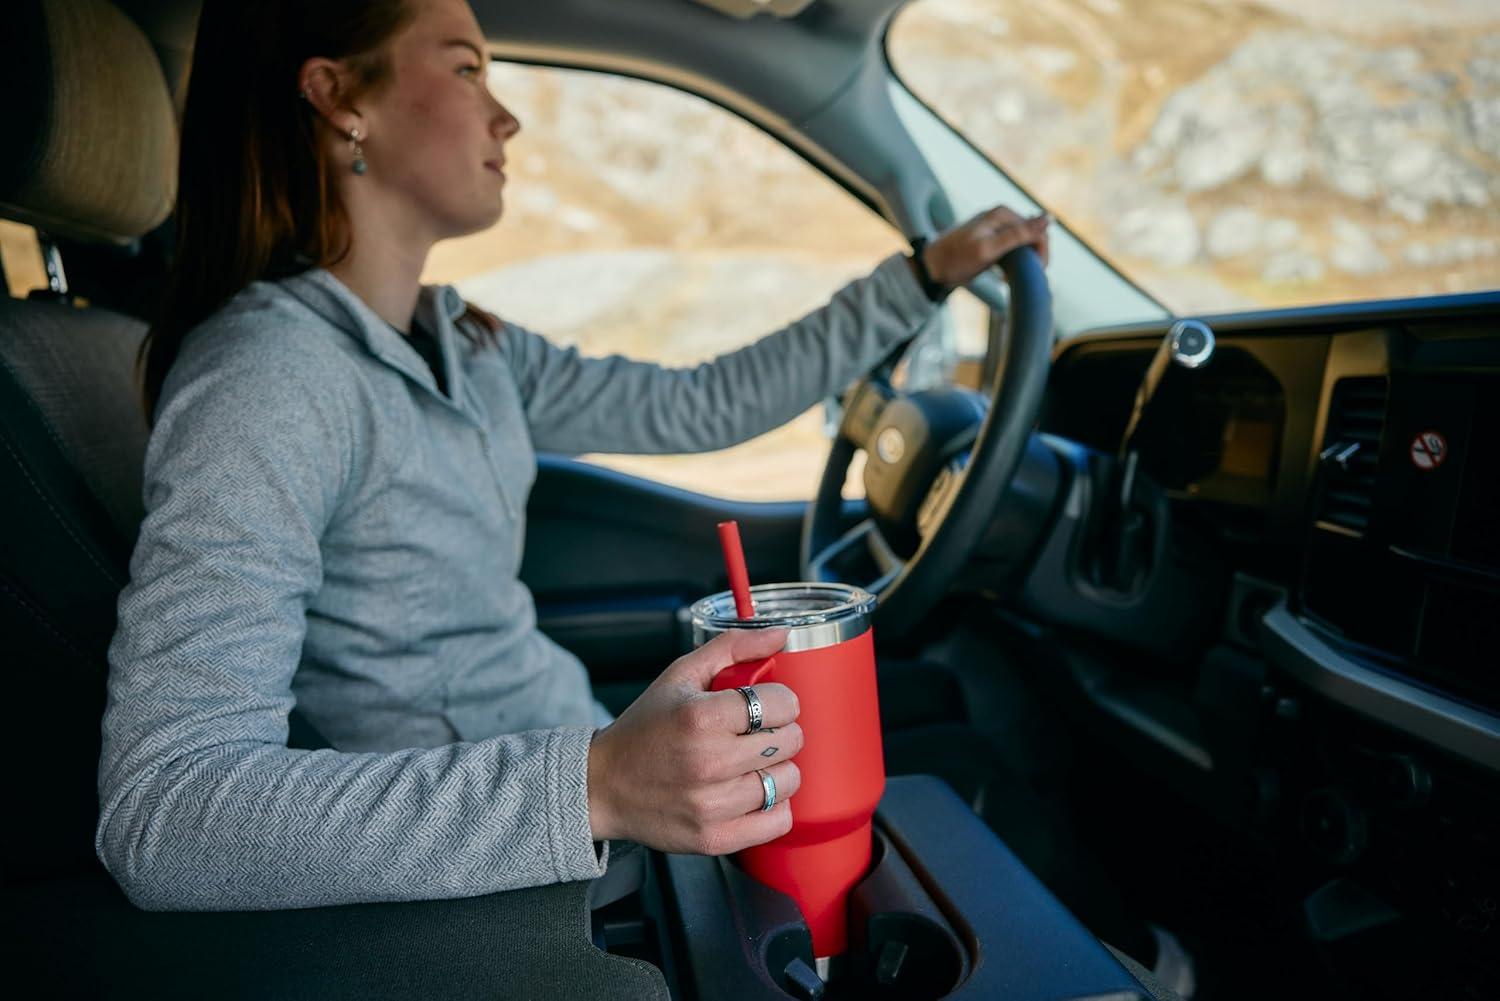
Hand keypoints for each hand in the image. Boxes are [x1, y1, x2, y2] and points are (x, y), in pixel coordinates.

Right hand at [587, 627, 804, 854]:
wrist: (603, 785)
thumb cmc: (645, 728)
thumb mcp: (680, 675)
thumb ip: (732, 648)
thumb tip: (781, 633)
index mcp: (701, 716)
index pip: (782, 703)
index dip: (781, 700)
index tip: (766, 704)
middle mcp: (708, 761)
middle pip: (790, 741)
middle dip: (780, 732)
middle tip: (757, 733)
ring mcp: (711, 804)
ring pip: (787, 781)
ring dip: (777, 769)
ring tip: (751, 763)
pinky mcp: (714, 837)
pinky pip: (777, 821)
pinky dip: (773, 806)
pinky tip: (750, 792)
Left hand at [923, 206, 1050, 289]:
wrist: (931, 268)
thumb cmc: (956, 259)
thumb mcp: (988, 249)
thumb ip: (1017, 235)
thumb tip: (1047, 219)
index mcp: (1002, 213)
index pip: (1037, 229)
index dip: (1041, 251)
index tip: (1037, 272)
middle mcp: (1000, 216)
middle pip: (1032, 235)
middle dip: (1034, 257)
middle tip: (1026, 277)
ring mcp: (996, 228)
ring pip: (1024, 244)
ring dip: (1024, 261)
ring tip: (1011, 278)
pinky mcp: (991, 240)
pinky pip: (1013, 249)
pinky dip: (1014, 262)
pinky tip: (1005, 276)